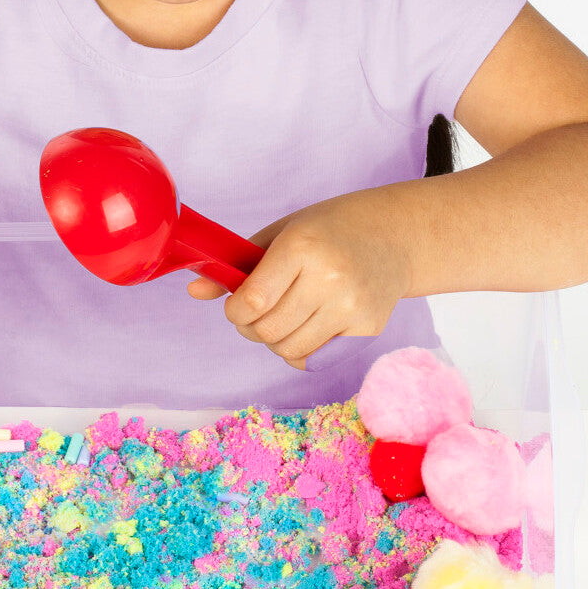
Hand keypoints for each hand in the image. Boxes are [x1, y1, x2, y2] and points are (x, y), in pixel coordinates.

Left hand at [185, 192, 411, 370]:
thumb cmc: (329, 229)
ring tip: (280, 319)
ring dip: (273, 341)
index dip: (234, 311)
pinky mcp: (368, 329)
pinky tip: (303, 328)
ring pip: (288, 349)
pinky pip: (315, 359)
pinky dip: (299, 351)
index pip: (252, 301)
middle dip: (249, 327)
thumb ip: (238, 264)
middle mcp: (330, 279)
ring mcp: (353, 308)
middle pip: (267, 330)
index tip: (236, 304)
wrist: (393, 235)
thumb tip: (194, 291)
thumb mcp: (281, 232)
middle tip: (255, 313)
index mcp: (302, 247)